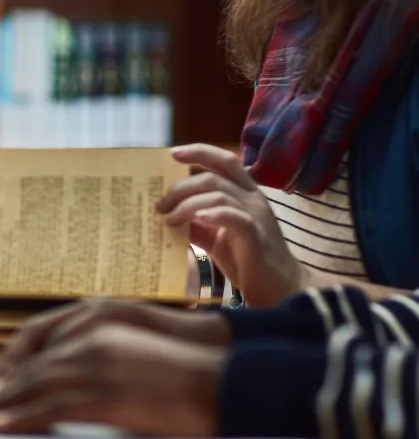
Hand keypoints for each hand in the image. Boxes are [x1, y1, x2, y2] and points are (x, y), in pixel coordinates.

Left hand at [0, 324, 224, 437]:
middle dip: (0, 388)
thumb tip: (76, 377)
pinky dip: (22, 417)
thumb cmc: (185, 366)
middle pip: (31, 364)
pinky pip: (52, 407)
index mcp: (96, 321)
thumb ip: (101, 353)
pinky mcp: (104, 394)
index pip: (38, 338)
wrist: (224, 374)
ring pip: (34, 385)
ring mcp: (96, 364)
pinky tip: (3, 426)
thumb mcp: (133, 347)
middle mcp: (89, 337)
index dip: (12, 363)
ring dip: (2, 404)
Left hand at [157, 144, 305, 307]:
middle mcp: (252, 198)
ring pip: (219, 194)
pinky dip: (213, 214)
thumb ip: (196, 222)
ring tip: (169, 219)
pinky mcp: (256, 236)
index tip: (172, 153)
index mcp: (245, 193)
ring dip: (187, 204)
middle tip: (160, 205)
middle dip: (181, 187)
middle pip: (213, 177)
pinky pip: (235, 217)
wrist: (278, 286)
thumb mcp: (214, 236)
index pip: (224, 161)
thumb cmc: (245, 257)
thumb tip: (166, 215)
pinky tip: (197, 218)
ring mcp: (256, 215)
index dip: (199, 152)